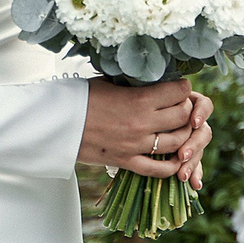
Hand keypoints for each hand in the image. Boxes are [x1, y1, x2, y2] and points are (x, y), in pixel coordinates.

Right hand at [81, 78, 212, 190]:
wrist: (57, 124)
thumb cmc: (81, 98)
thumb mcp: (110, 81)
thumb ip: (134, 81)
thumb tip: (152, 73)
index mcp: (139, 99)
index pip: (180, 92)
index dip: (183, 88)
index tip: (179, 87)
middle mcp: (142, 123)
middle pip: (183, 116)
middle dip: (187, 109)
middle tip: (180, 106)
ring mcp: (135, 145)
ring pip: (177, 142)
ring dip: (183, 134)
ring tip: (177, 128)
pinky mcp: (126, 161)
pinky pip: (158, 169)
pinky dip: (172, 165)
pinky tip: (176, 158)